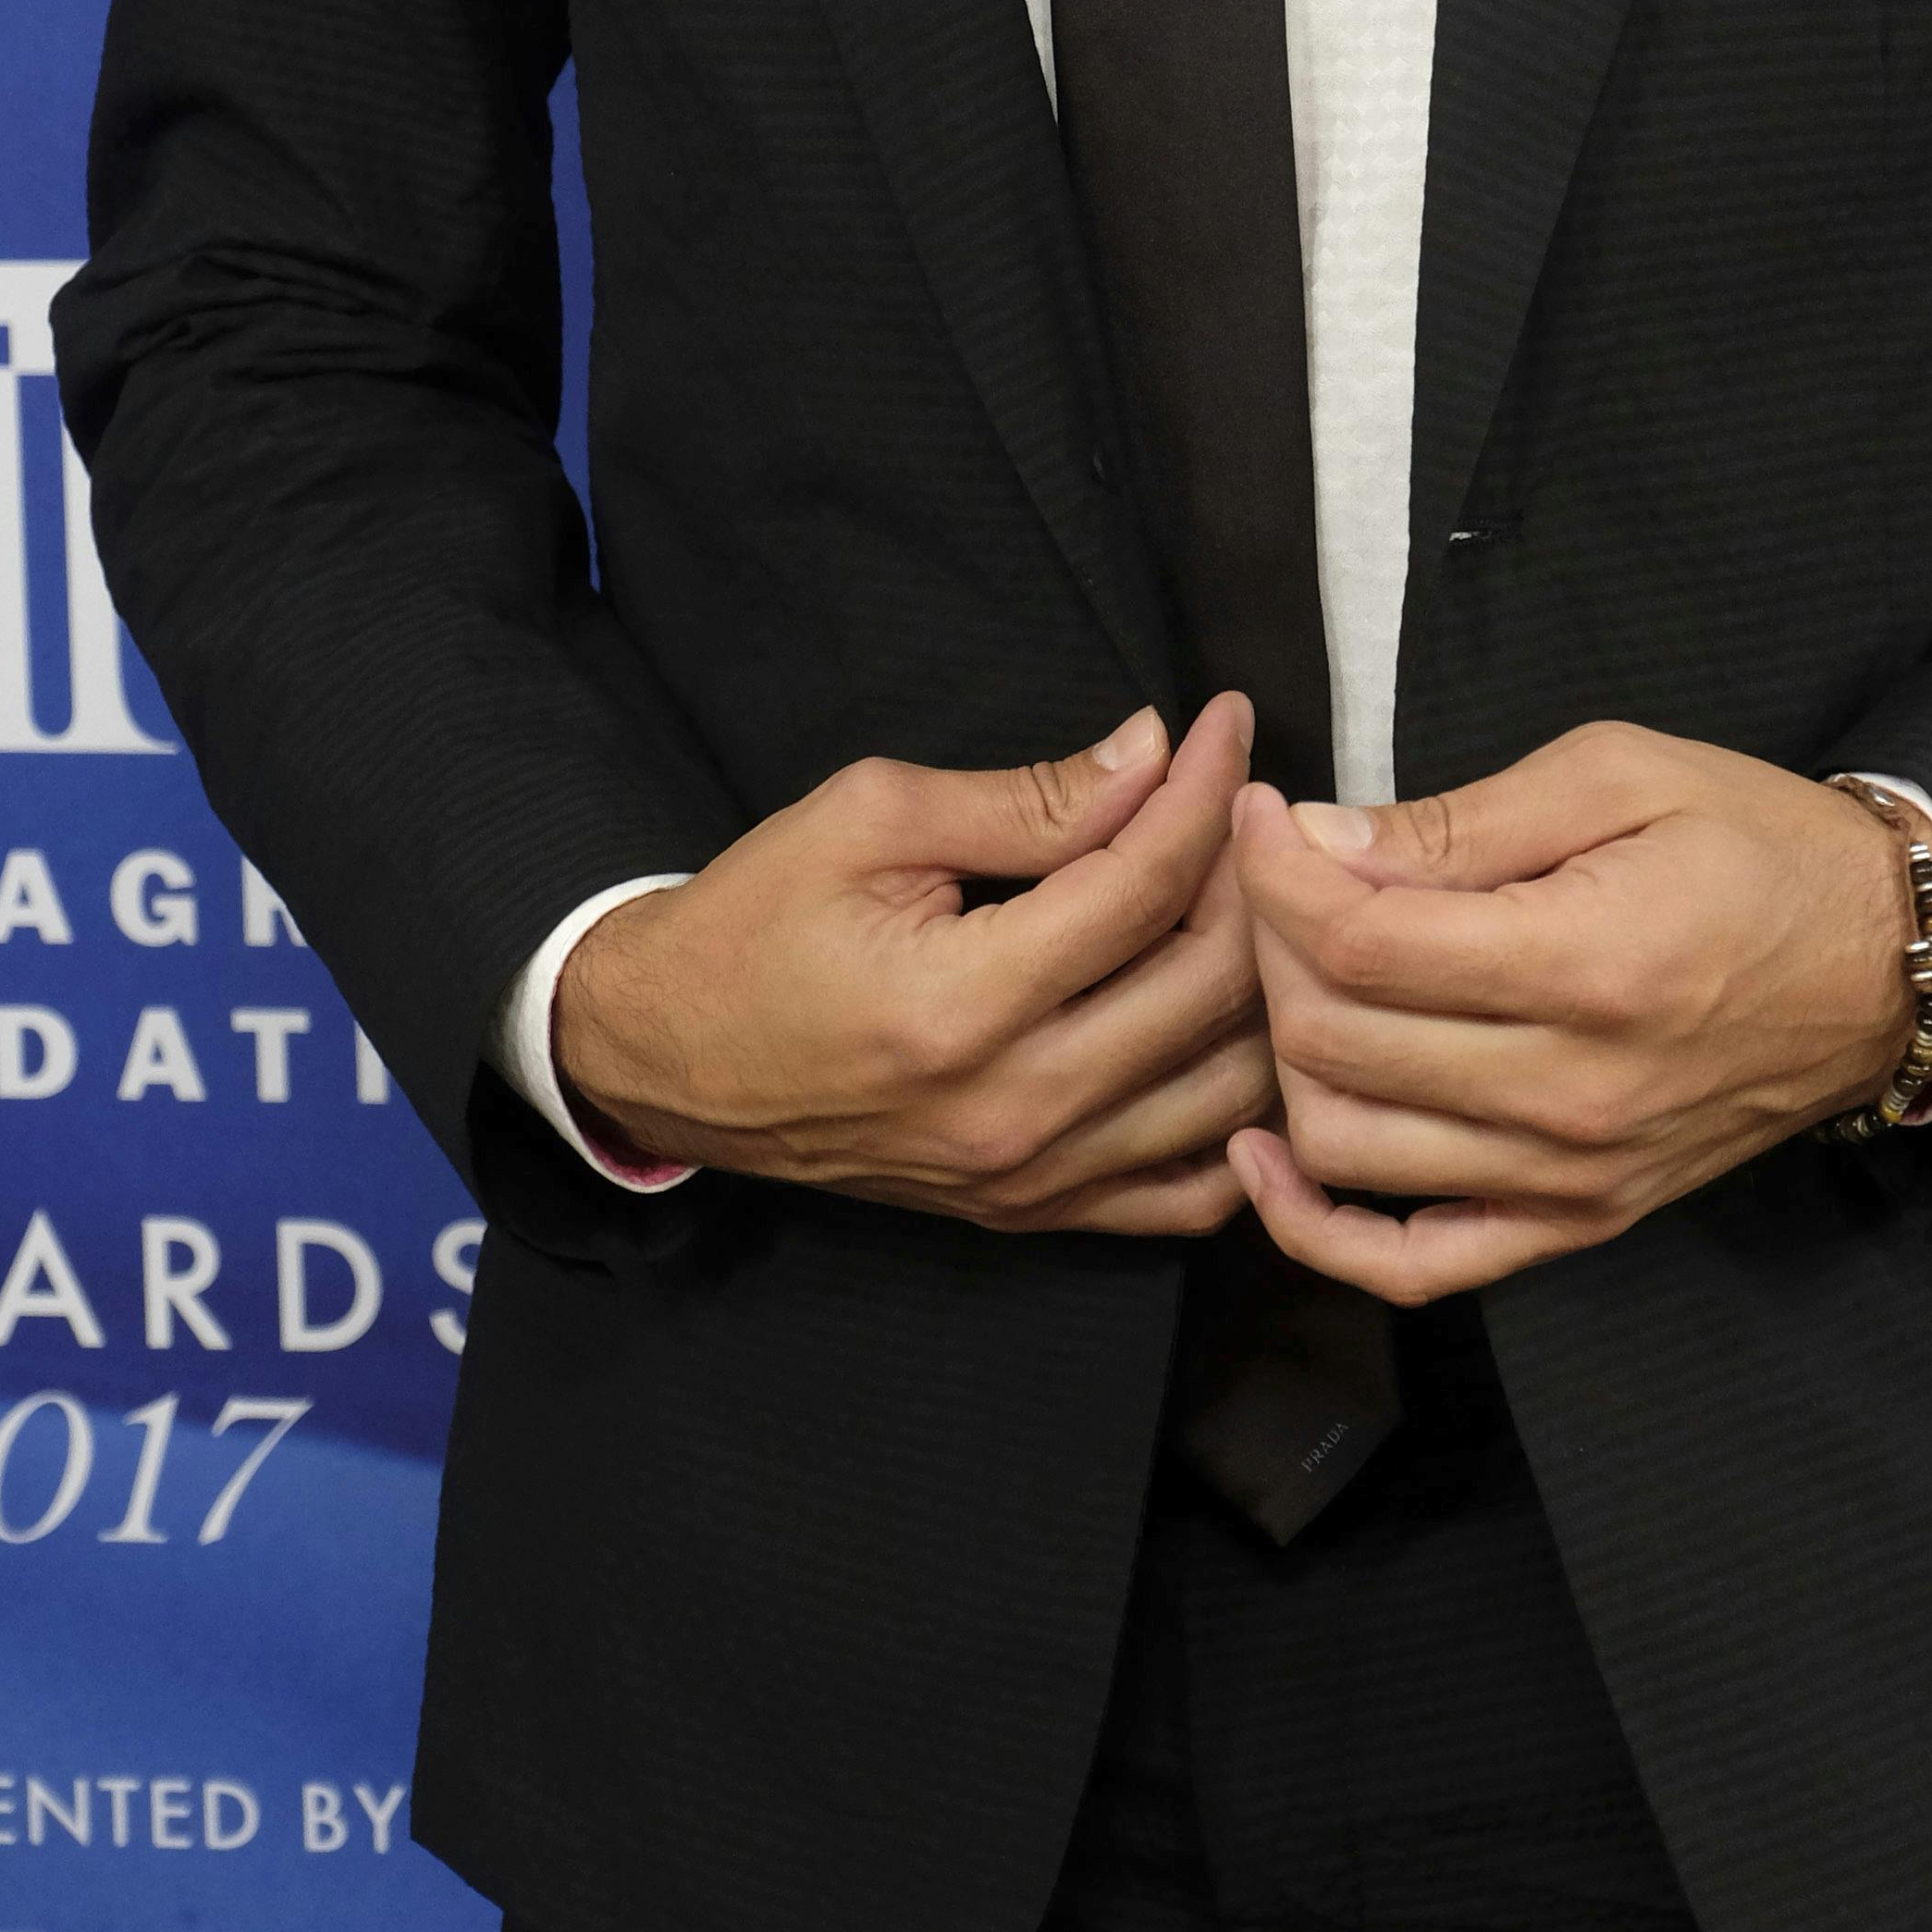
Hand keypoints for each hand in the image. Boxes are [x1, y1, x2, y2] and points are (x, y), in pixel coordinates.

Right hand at [550, 692, 1274, 1235]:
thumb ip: (1029, 798)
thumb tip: (1154, 755)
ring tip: (1250, 896)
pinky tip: (1238, 1034)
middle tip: (1247, 800)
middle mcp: (1012, 1110)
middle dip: (1251, 873)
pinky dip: (1241, 1117)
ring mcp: (1029, 1179)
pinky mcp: (1031, 1213)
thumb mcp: (872, 818)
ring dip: (1264, 983)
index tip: (1226, 719)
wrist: (667, 1054)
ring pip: (1225, 1090)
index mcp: (963, 1005)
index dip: (1204, 788)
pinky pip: (1188, 1193)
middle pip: (1208, 985)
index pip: (1144, 885)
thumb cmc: (757, 920)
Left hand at [1227, 724, 1931, 1304]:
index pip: (1362, 945)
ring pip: (1347, 1147)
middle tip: (1281, 877)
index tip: (1264, 815)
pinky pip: (1411, 1264)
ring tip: (1298, 974)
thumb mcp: (1621, 773)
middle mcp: (1571, 1094)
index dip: (1277, 873)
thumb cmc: (1759, 846)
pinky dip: (1317, 1226)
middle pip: (1334, 1043)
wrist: (1882, 963)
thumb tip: (1320, 842)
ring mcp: (1571, 1178)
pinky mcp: (1575, 1223)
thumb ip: (1464, 821)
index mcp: (1586, 966)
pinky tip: (1271, 1153)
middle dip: (1272, 946)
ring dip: (1284, 1057)